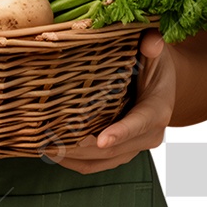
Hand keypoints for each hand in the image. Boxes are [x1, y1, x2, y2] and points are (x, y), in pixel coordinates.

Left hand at [45, 29, 175, 174]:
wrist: (160, 83)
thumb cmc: (154, 63)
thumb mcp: (155, 51)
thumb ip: (152, 44)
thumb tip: (150, 42)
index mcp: (157, 110)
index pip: (139, 123)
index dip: (121, 133)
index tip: (101, 139)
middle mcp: (148, 135)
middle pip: (114, 149)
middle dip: (84, 148)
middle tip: (54, 142)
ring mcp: (133, 146)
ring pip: (102, 161)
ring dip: (74, 157)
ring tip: (46, 148)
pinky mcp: (120, 152)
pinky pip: (97, 164)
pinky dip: (76, 161)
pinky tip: (53, 152)